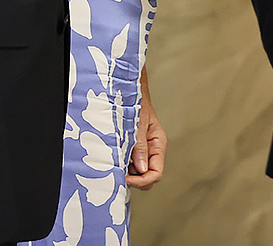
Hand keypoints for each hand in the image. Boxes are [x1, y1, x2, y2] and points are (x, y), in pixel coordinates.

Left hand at [126, 71, 166, 189]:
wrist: (128, 92)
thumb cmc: (135, 103)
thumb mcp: (138, 125)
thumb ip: (140, 147)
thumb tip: (142, 170)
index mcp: (158, 144)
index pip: (156, 173)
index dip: (142, 180)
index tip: (126, 178)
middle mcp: (152, 149)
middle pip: (148, 176)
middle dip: (135, 179)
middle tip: (119, 173)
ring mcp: (143, 150)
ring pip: (138, 172)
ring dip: (127, 172)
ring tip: (115, 163)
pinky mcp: (133, 148)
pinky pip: (130, 164)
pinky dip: (122, 165)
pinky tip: (114, 159)